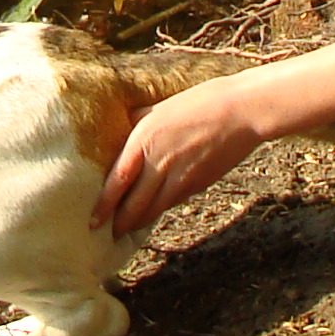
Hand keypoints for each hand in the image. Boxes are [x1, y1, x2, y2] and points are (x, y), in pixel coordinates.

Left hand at [93, 80, 265, 236]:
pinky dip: (160, 211)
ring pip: (154, 209)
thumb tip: (123, 129)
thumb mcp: (160, 106)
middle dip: (120, 223)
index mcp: (144, 139)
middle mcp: (159, 162)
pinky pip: (173, 202)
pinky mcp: (198, 184)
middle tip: (109, 234)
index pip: (117, 181)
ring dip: (139, 223)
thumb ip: (139, 121)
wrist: (242, 111)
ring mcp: (181, 177)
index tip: (93, 220)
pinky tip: (154, 212)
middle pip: (134, 204)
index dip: (104, 205)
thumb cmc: (200, 101)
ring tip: (127, 231)